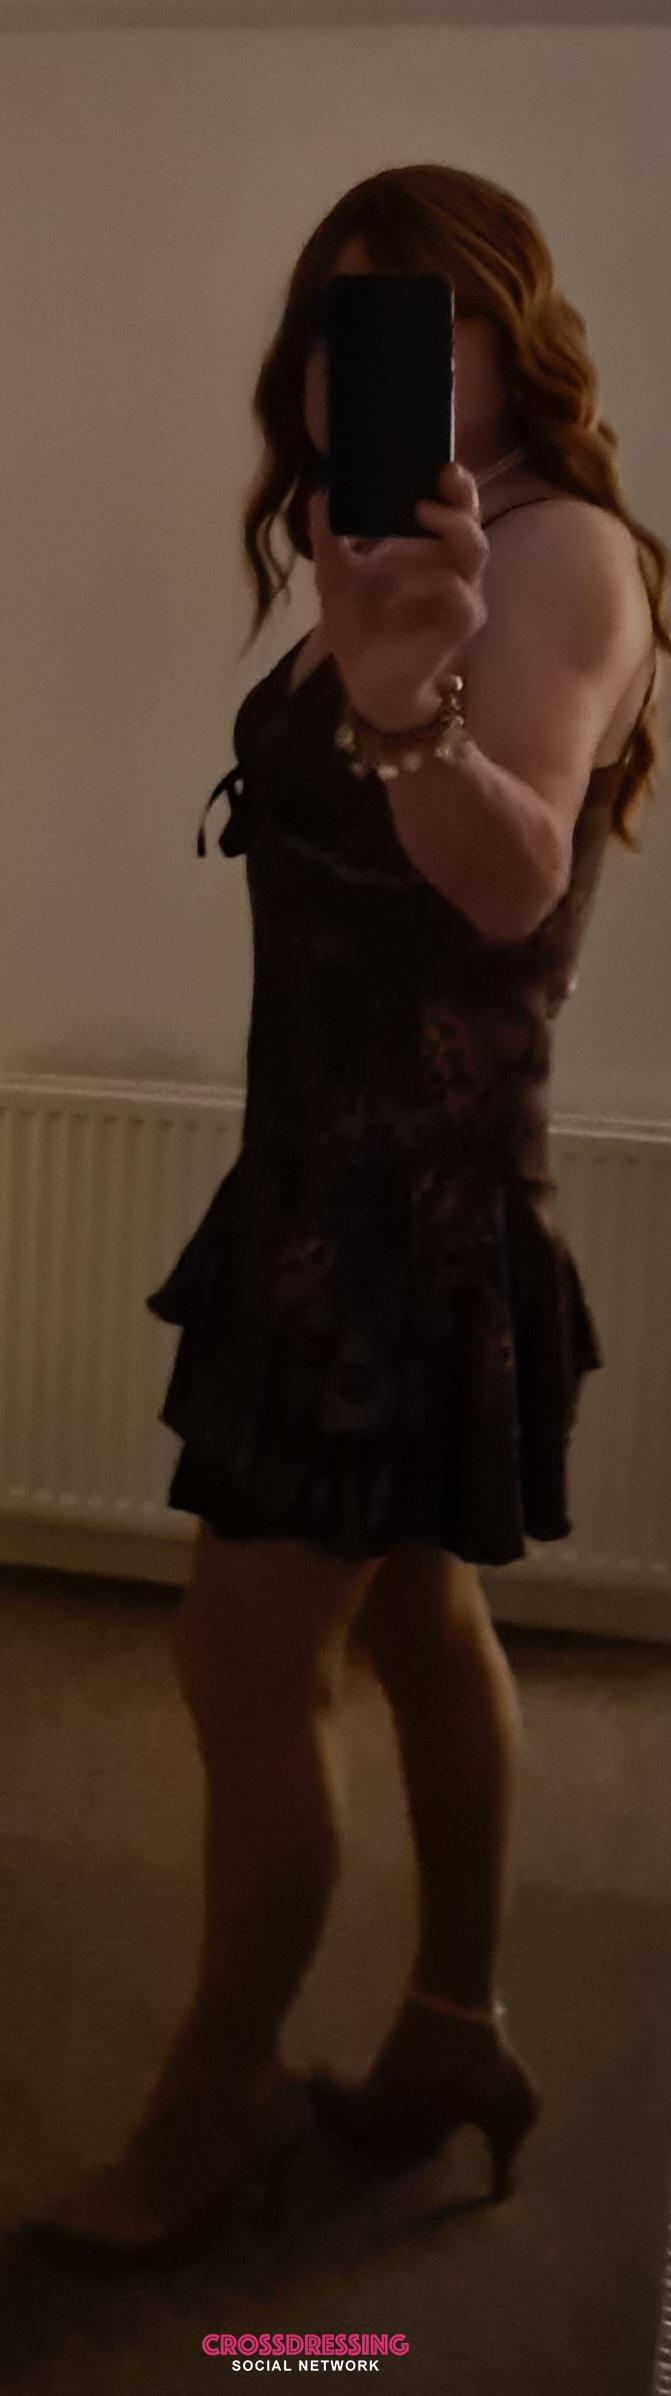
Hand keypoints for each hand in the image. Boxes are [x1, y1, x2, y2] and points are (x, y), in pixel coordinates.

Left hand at [306, 462, 488, 729]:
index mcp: (426, 548)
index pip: (452, 506)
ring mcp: (459, 596)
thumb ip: (328, 537)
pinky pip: (464, 602)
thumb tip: (321, 493)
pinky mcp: (458, 628)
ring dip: (452, 529)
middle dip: (460, 497)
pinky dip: (443, 588)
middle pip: (471, 520)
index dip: (453, 484)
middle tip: (438, 478)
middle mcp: (450, 567)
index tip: (438, 464)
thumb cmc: (360, 626)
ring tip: (421, 514)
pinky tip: (417, 583)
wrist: (368, 683)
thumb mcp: (335, 576)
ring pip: (475, 552)